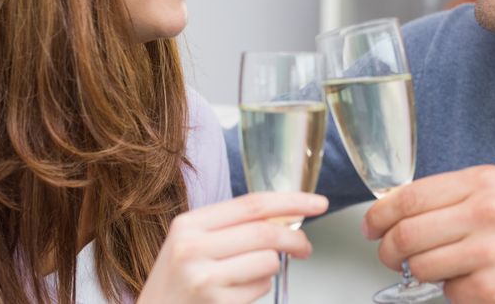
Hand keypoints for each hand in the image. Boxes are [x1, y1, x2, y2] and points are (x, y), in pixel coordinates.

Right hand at [138, 191, 327, 303]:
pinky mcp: (216, 303)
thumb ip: (233, 225)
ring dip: (272, 268)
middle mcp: (193, 248)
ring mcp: (203, 279)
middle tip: (305, 246)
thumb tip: (286, 215)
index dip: (291, 202)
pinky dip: (260, 288)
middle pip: (264, 233)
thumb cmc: (178, 279)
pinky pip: (260, 289)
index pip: (252, 204)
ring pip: (267, 262)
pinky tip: (238, 291)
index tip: (316, 203)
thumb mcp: (193, 241)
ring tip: (252, 273)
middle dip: (295, 239)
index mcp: (189, 223)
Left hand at [362, 165, 494, 303]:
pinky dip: (452, 291)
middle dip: (387, 248)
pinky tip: (474, 281)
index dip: (380, 214)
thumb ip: (452, 195)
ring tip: (438, 267)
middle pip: (406, 233)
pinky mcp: (491, 290)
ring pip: (419, 266)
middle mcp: (485, 213)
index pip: (410, 196)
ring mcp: (488, 253)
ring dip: (418, 273)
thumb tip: (397, 208)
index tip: (371, 225)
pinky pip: (447, 292)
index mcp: (483, 182)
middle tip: (388, 253)